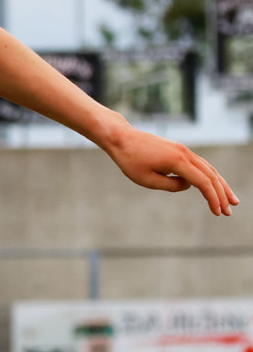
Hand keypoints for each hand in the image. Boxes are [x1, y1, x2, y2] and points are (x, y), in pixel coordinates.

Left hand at [101, 121, 239, 214]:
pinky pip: (200, 165)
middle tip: (229, 211)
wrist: (122, 138)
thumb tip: (188, 185)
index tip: (218, 212)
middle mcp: (185, 153)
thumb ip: (171, 185)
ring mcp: (184, 150)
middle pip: (211, 175)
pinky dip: (210, 176)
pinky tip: (214, 186)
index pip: (202, 182)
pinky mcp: (180, 150)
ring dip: (220, 185)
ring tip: (230, 200)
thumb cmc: (130, 160)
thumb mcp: (147, 180)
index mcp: (177, 161)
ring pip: (209, 169)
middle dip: (222, 194)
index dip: (212, 198)